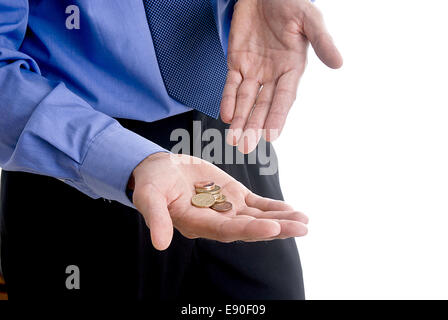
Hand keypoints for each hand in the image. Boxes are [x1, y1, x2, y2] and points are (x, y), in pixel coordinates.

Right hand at [130, 152, 307, 249]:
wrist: (161, 170)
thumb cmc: (152, 183)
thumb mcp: (150, 197)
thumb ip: (156, 218)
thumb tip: (159, 244)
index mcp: (198, 224)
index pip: (227, 231)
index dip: (249, 231)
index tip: (272, 228)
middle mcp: (216, 221)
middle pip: (249, 228)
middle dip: (276, 228)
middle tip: (301, 227)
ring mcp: (227, 209)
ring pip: (257, 217)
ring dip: (281, 220)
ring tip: (305, 221)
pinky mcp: (233, 196)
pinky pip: (256, 204)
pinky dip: (274, 207)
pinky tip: (291, 209)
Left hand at [221, 0, 342, 152]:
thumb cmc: (290, 2)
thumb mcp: (309, 18)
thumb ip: (321, 41)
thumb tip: (339, 63)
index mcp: (292, 68)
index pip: (284, 98)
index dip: (277, 116)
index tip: (271, 136)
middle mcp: (273, 74)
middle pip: (263, 105)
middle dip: (255, 126)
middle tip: (247, 146)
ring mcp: (253, 70)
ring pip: (245, 100)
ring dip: (240, 120)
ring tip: (234, 139)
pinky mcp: (236, 63)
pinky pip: (230, 85)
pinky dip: (228, 100)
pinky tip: (226, 116)